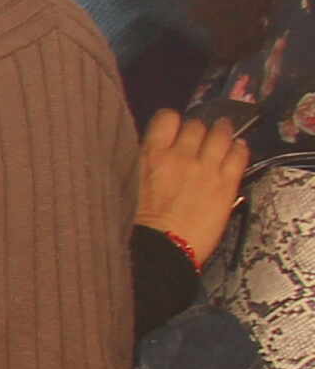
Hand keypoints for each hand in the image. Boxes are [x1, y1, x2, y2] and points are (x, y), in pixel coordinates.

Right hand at [139, 111, 249, 268]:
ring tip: (224, 133)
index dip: (173, 121)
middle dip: (199, 129)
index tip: (175, 128)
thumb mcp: (129, 184)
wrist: (161, 250)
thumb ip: (144, 164)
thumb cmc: (137, 223)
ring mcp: (206, 168)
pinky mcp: (227, 184)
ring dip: (223, 131)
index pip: (167, 118)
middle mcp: (180, 155)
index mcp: (151, 155)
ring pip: (220, 134)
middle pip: (196, 125)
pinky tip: (238, 148)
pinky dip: (240, 148)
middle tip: (200, 136)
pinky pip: (239, 155)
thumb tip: (154, 154)